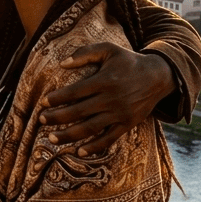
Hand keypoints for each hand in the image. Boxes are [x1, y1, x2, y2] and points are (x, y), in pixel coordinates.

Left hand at [38, 44, 171, 155]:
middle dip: (57, 118)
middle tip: (41, 120)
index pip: (76, 91)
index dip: (58, 98)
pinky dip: (94, 147)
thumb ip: (85, 53)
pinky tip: (78, 152)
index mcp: (105, 80)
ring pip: (91, 128)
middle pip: (79, 111)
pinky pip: (109, 139)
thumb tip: (62, 63)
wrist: (159, 76)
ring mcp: (120, 114)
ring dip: (69, 135)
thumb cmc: (128, 61)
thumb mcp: (109, 50)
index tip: (44, 102)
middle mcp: (112, 99)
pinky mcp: (128, 124)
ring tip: (51, 139)